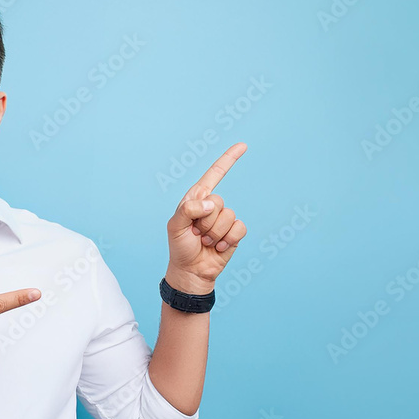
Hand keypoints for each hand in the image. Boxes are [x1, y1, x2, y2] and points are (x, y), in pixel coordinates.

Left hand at [166, 142, 247, 293]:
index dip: (228, 159)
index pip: (214, 174)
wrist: (191, 272)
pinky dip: (227, 241)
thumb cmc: (180, 248)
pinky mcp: (234, 233)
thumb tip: (211, 204)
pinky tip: (217, 247)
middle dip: (206, 222)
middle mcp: (211, 206)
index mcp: (196, 198)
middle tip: (196, 234)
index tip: (243, 146)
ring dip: (215, 234)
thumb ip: (189, 209)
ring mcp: (224, 219)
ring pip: (229, 217)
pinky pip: (239, 229)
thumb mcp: (175, 226)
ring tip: (205, 242)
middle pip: (219, 202)